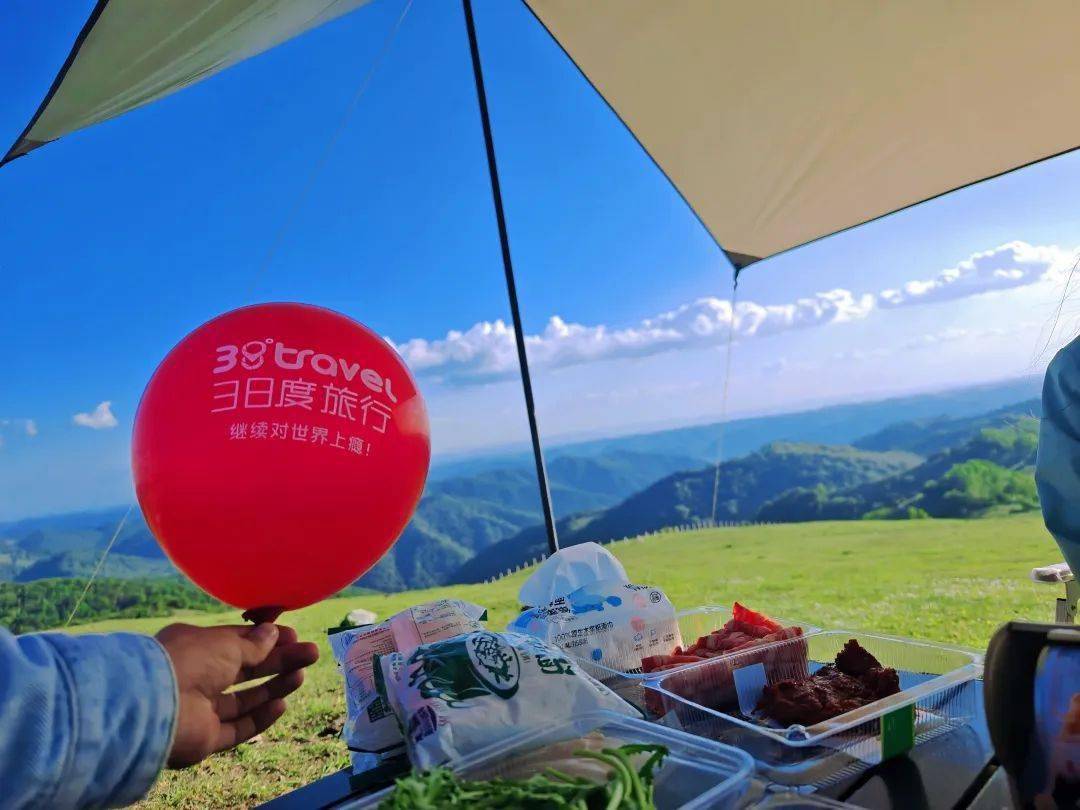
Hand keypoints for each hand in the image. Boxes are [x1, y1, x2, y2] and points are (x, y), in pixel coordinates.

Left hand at [155, 622, 319, 767]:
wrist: (152, 706)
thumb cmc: (189, 661)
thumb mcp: (227, 644)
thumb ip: (253, 644)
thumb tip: (273, 635)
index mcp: (194, 647)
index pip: (235, 642)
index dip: (265, 639)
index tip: (293, 636)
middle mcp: (195, 677)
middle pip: (245, 670)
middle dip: (278, 661)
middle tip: (311, 653)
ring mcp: (199, 709)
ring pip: (243, 699)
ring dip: (273, 687)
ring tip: (301, 676)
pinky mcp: (203, 738)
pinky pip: (236, 727)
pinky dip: (259, 717)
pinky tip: (281, 705)